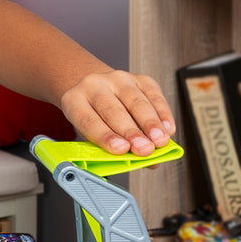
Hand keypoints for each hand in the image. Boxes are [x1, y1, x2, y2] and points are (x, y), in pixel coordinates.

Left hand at [60, 69, 175, 155]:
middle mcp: (93, 84)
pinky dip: (163, 113)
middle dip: (131, 132)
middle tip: (144, 150)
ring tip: (160, 142)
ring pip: (136, 102)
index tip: (121, 150)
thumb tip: (145, 164)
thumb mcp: (91, 133)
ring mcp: (117, 78)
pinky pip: (154, 95)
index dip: (105, 136)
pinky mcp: (139, 78)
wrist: (94, 89)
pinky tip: (168, 129)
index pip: (88, 120)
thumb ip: (111, 148)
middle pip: (113, 110)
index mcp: (73, 100)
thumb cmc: (92, 117)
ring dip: (150, 124)